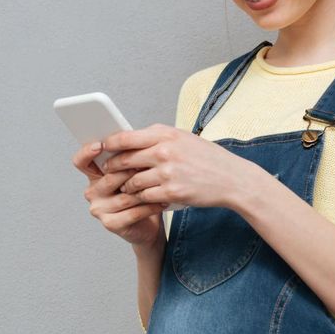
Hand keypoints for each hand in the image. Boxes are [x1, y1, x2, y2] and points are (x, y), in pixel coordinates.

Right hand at [71, 141, 166, 248]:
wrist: (148, 224)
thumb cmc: (141, 193)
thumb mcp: (133, 172)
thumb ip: (128, 157)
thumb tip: (133, 138)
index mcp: (94, 176)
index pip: (81, 161)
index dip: (87, 152)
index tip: (100, 145)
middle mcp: (92, 192)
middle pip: (109, 177)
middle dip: (131, 171)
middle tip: (150, 165)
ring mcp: (99, 209)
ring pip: (124, 196)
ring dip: (145, 190)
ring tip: (161, 184)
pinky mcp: (111, 224)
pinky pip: (132, 213)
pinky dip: (149, 207)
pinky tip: (160, 201)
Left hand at [99, 123, 257, 211]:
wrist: (232, 178)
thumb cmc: (207, 158)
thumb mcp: (183, 139)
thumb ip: (158, 138)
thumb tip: (130, 140)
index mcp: (165, 134)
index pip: (125, 137)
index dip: (109, 144)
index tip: (101, 148)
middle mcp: (164, 151)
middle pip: (123, 160)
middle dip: (113, 168)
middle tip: (108, 172)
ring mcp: (167, 172)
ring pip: (132, 182)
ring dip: (126, 187)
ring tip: (127, 188)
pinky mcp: (171, 192)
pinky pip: (144, 197)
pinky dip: (141, 199)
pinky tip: (143, 198)